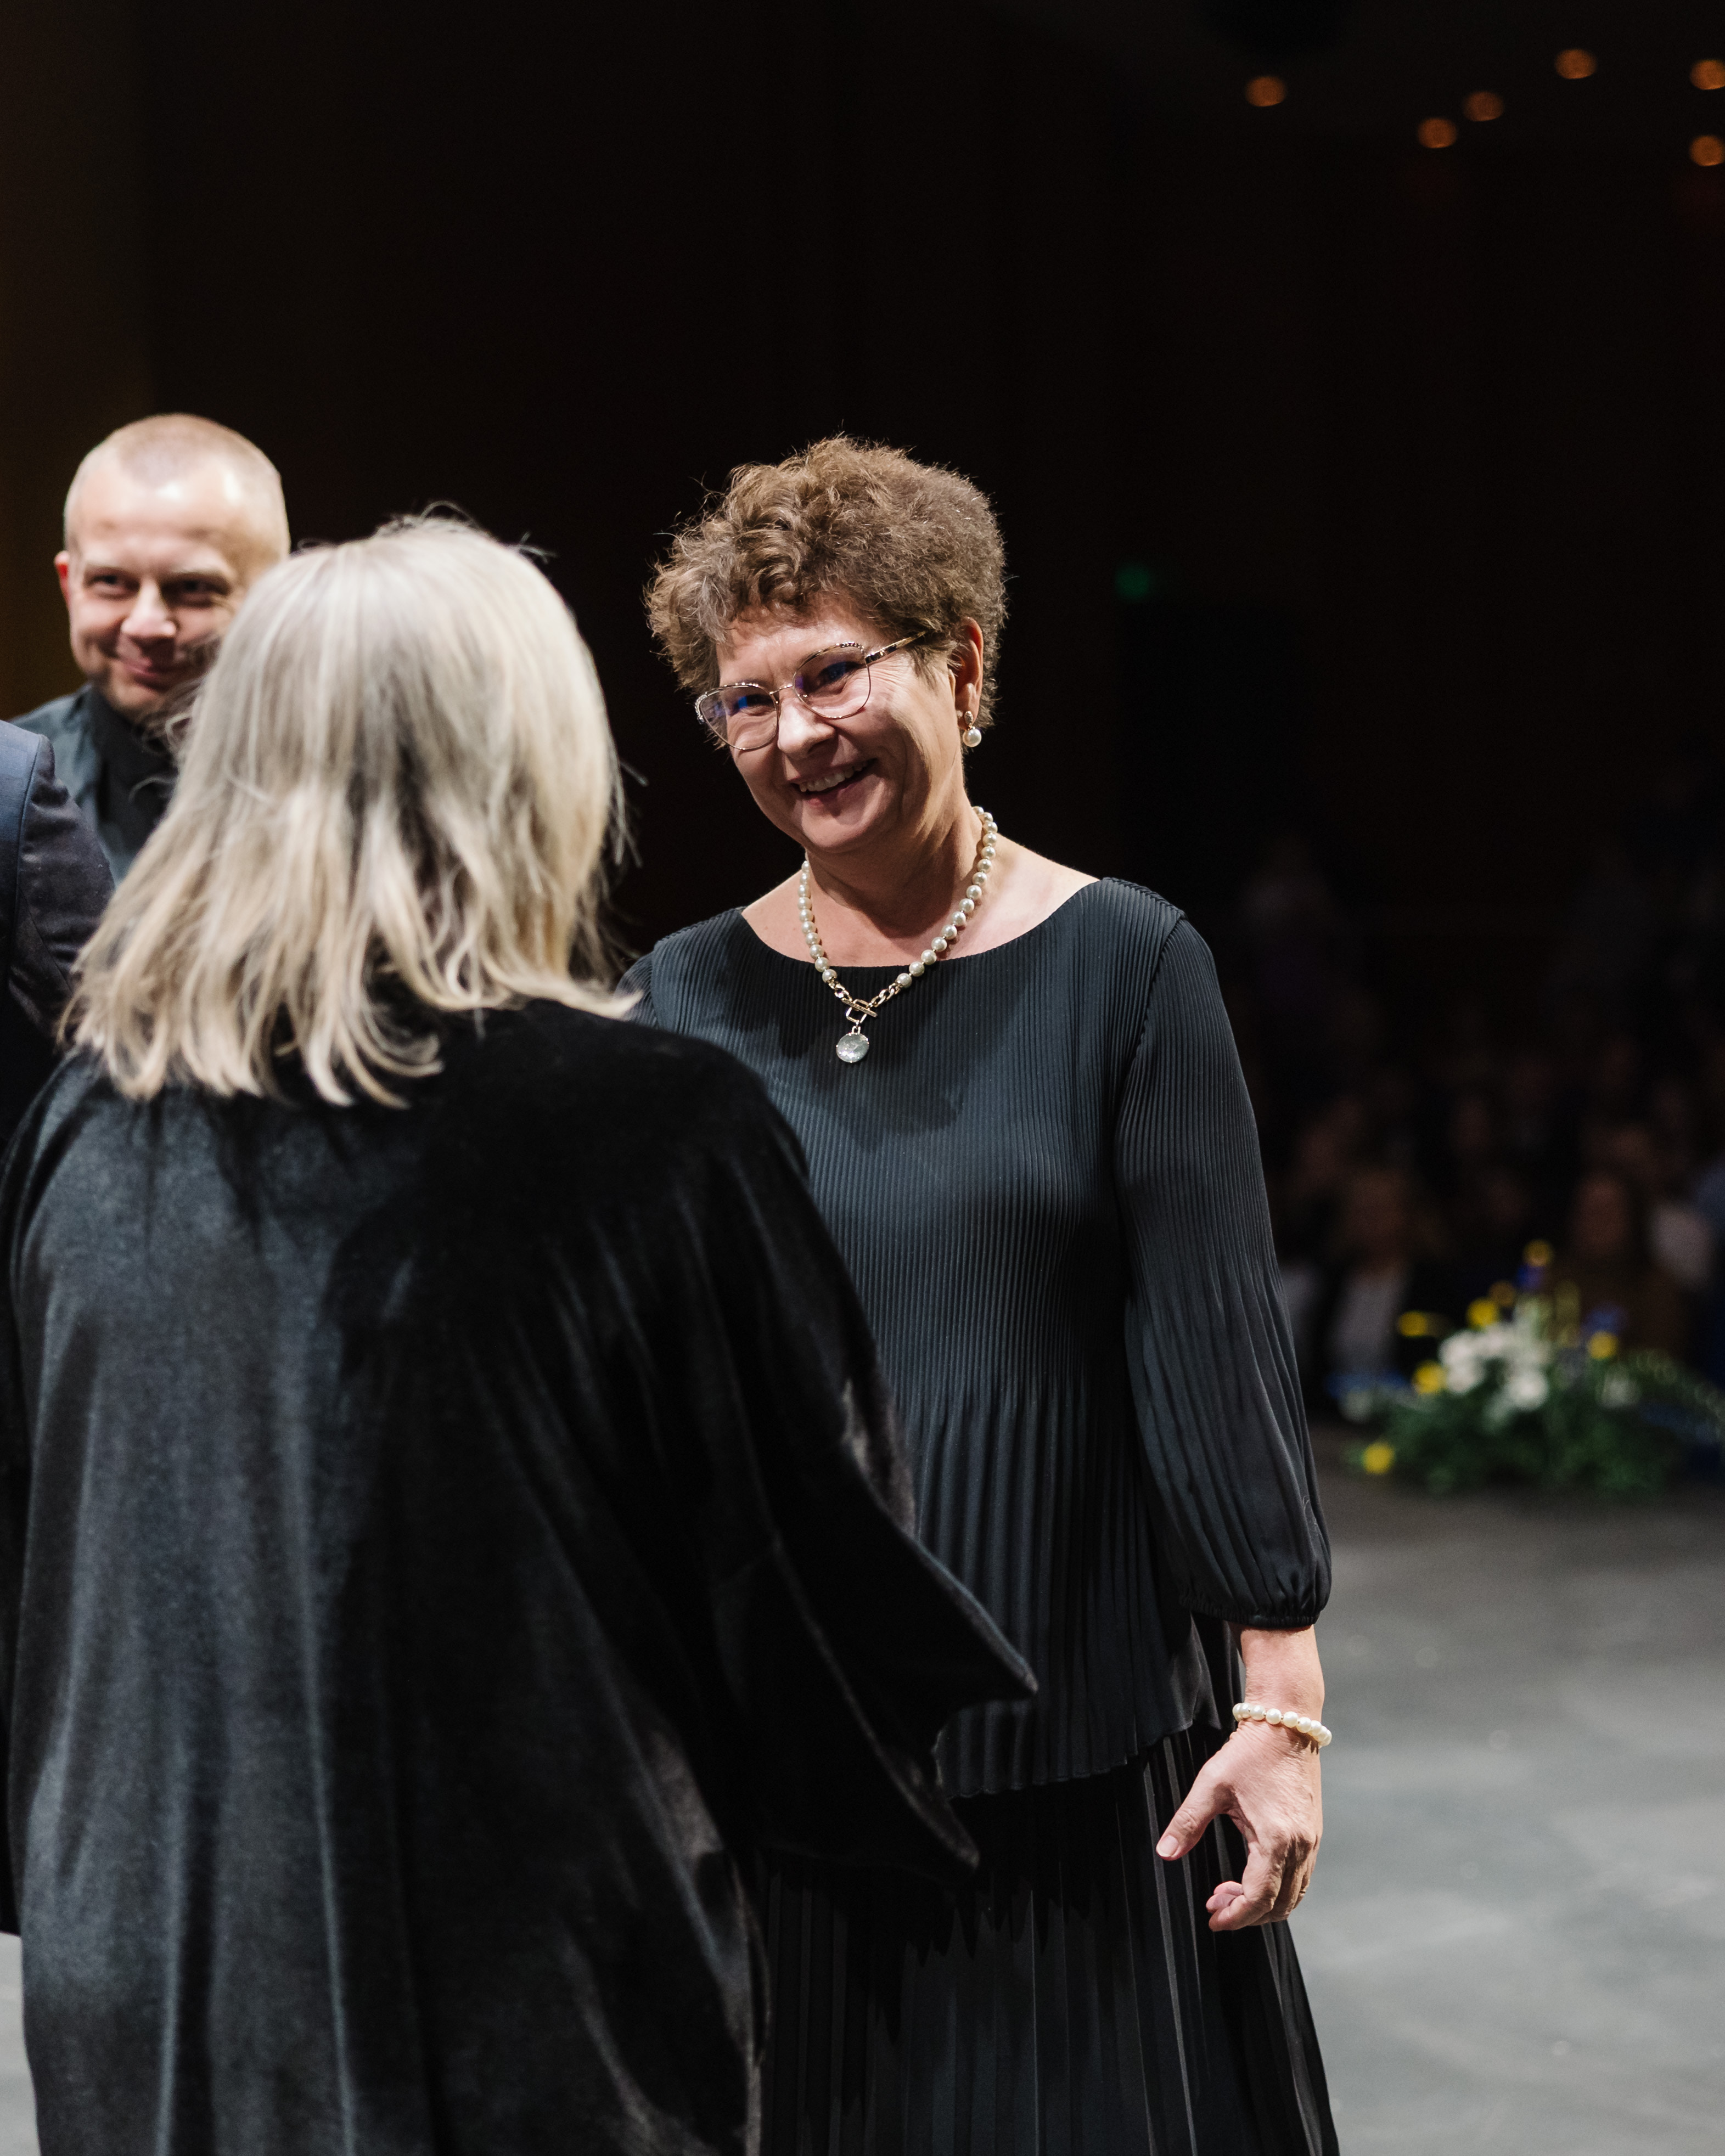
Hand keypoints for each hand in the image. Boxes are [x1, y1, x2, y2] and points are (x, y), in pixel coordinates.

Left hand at [1154, 1622, 1325, 1929]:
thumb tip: (1165, 1852)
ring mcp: (1312, 1842)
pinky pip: (1300, 1878)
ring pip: (1293, 1895)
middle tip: (1215, 1905)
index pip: (1258, 1898)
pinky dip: (1278, 1888)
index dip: (1234, 1916)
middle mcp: (1301, 1846)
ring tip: (1229, 1893)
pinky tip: (1251, 1876)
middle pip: (1279, 1905)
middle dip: (1246, 1915)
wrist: (1287, 1723)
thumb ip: (1187, 1823)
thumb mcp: (1211, 1785)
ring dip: (1263, 1904)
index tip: (1212, 1920)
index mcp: (1276, 1839)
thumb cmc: (1249, 1751)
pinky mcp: (1314, 1834)